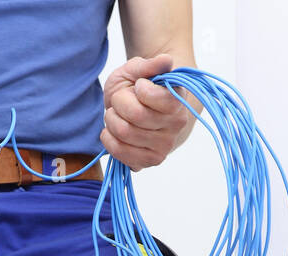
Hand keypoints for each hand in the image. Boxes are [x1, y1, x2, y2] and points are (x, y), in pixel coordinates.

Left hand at [101, 53, 194, 170]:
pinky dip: (109, 138)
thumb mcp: (137, 69)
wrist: (140, 109)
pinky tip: (113, 130)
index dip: (140, 89)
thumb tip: (166, 60)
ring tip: (117, 115)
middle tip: (121, 100)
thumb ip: (150, 65)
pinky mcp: (149, 161)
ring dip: (111, 120)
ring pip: (124, 133)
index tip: (139, 86)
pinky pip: (120, 152)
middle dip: (119, 103)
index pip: (155, 97)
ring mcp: (164, 146)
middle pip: (135, 115)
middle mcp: (176, 125)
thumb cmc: (139, 87)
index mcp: (178, 100)